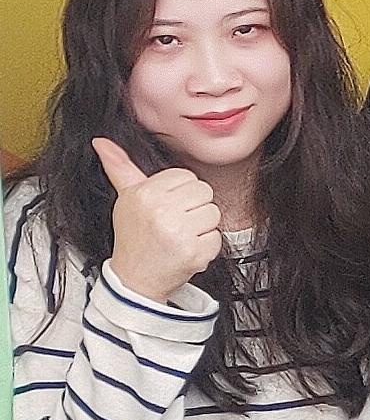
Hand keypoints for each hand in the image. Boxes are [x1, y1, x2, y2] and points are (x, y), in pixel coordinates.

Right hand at [92, 136, 221, 301]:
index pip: (187, 176)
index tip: (167, 206)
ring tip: (180, 235)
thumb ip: (120, 167)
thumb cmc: (133, 236)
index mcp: (145, 193)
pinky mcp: (195, 252)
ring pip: (214, 213)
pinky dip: (206, 245)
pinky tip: (186, 249)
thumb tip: (101, 141)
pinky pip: (217, 237)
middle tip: (175, 222)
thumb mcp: (125, 199)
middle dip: (194, 207)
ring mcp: (179, 233)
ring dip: (202, 226)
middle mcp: (161, 211)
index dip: (181, 192)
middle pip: (204, 192)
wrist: (134, 278)